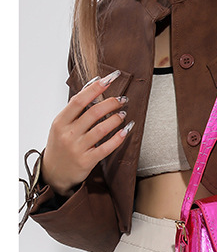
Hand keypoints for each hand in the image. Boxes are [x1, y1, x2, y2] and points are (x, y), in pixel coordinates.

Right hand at [41, 70, 132, 195]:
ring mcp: (77, 148)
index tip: (109, 79)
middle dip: (111, 103)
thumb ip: (76, 110)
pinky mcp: (87, 161)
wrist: (54, 173)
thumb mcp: (61, 125)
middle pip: (93, 113)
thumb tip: (93, 87)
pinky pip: (106, 148)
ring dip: (116, 119)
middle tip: (122, 99)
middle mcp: (68, 134)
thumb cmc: (60, 145)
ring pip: (102, 129)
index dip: (96, 88)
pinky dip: (118, 138)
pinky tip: (126, 130)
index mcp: (60, 121)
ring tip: (123, 113)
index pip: (79, 100)